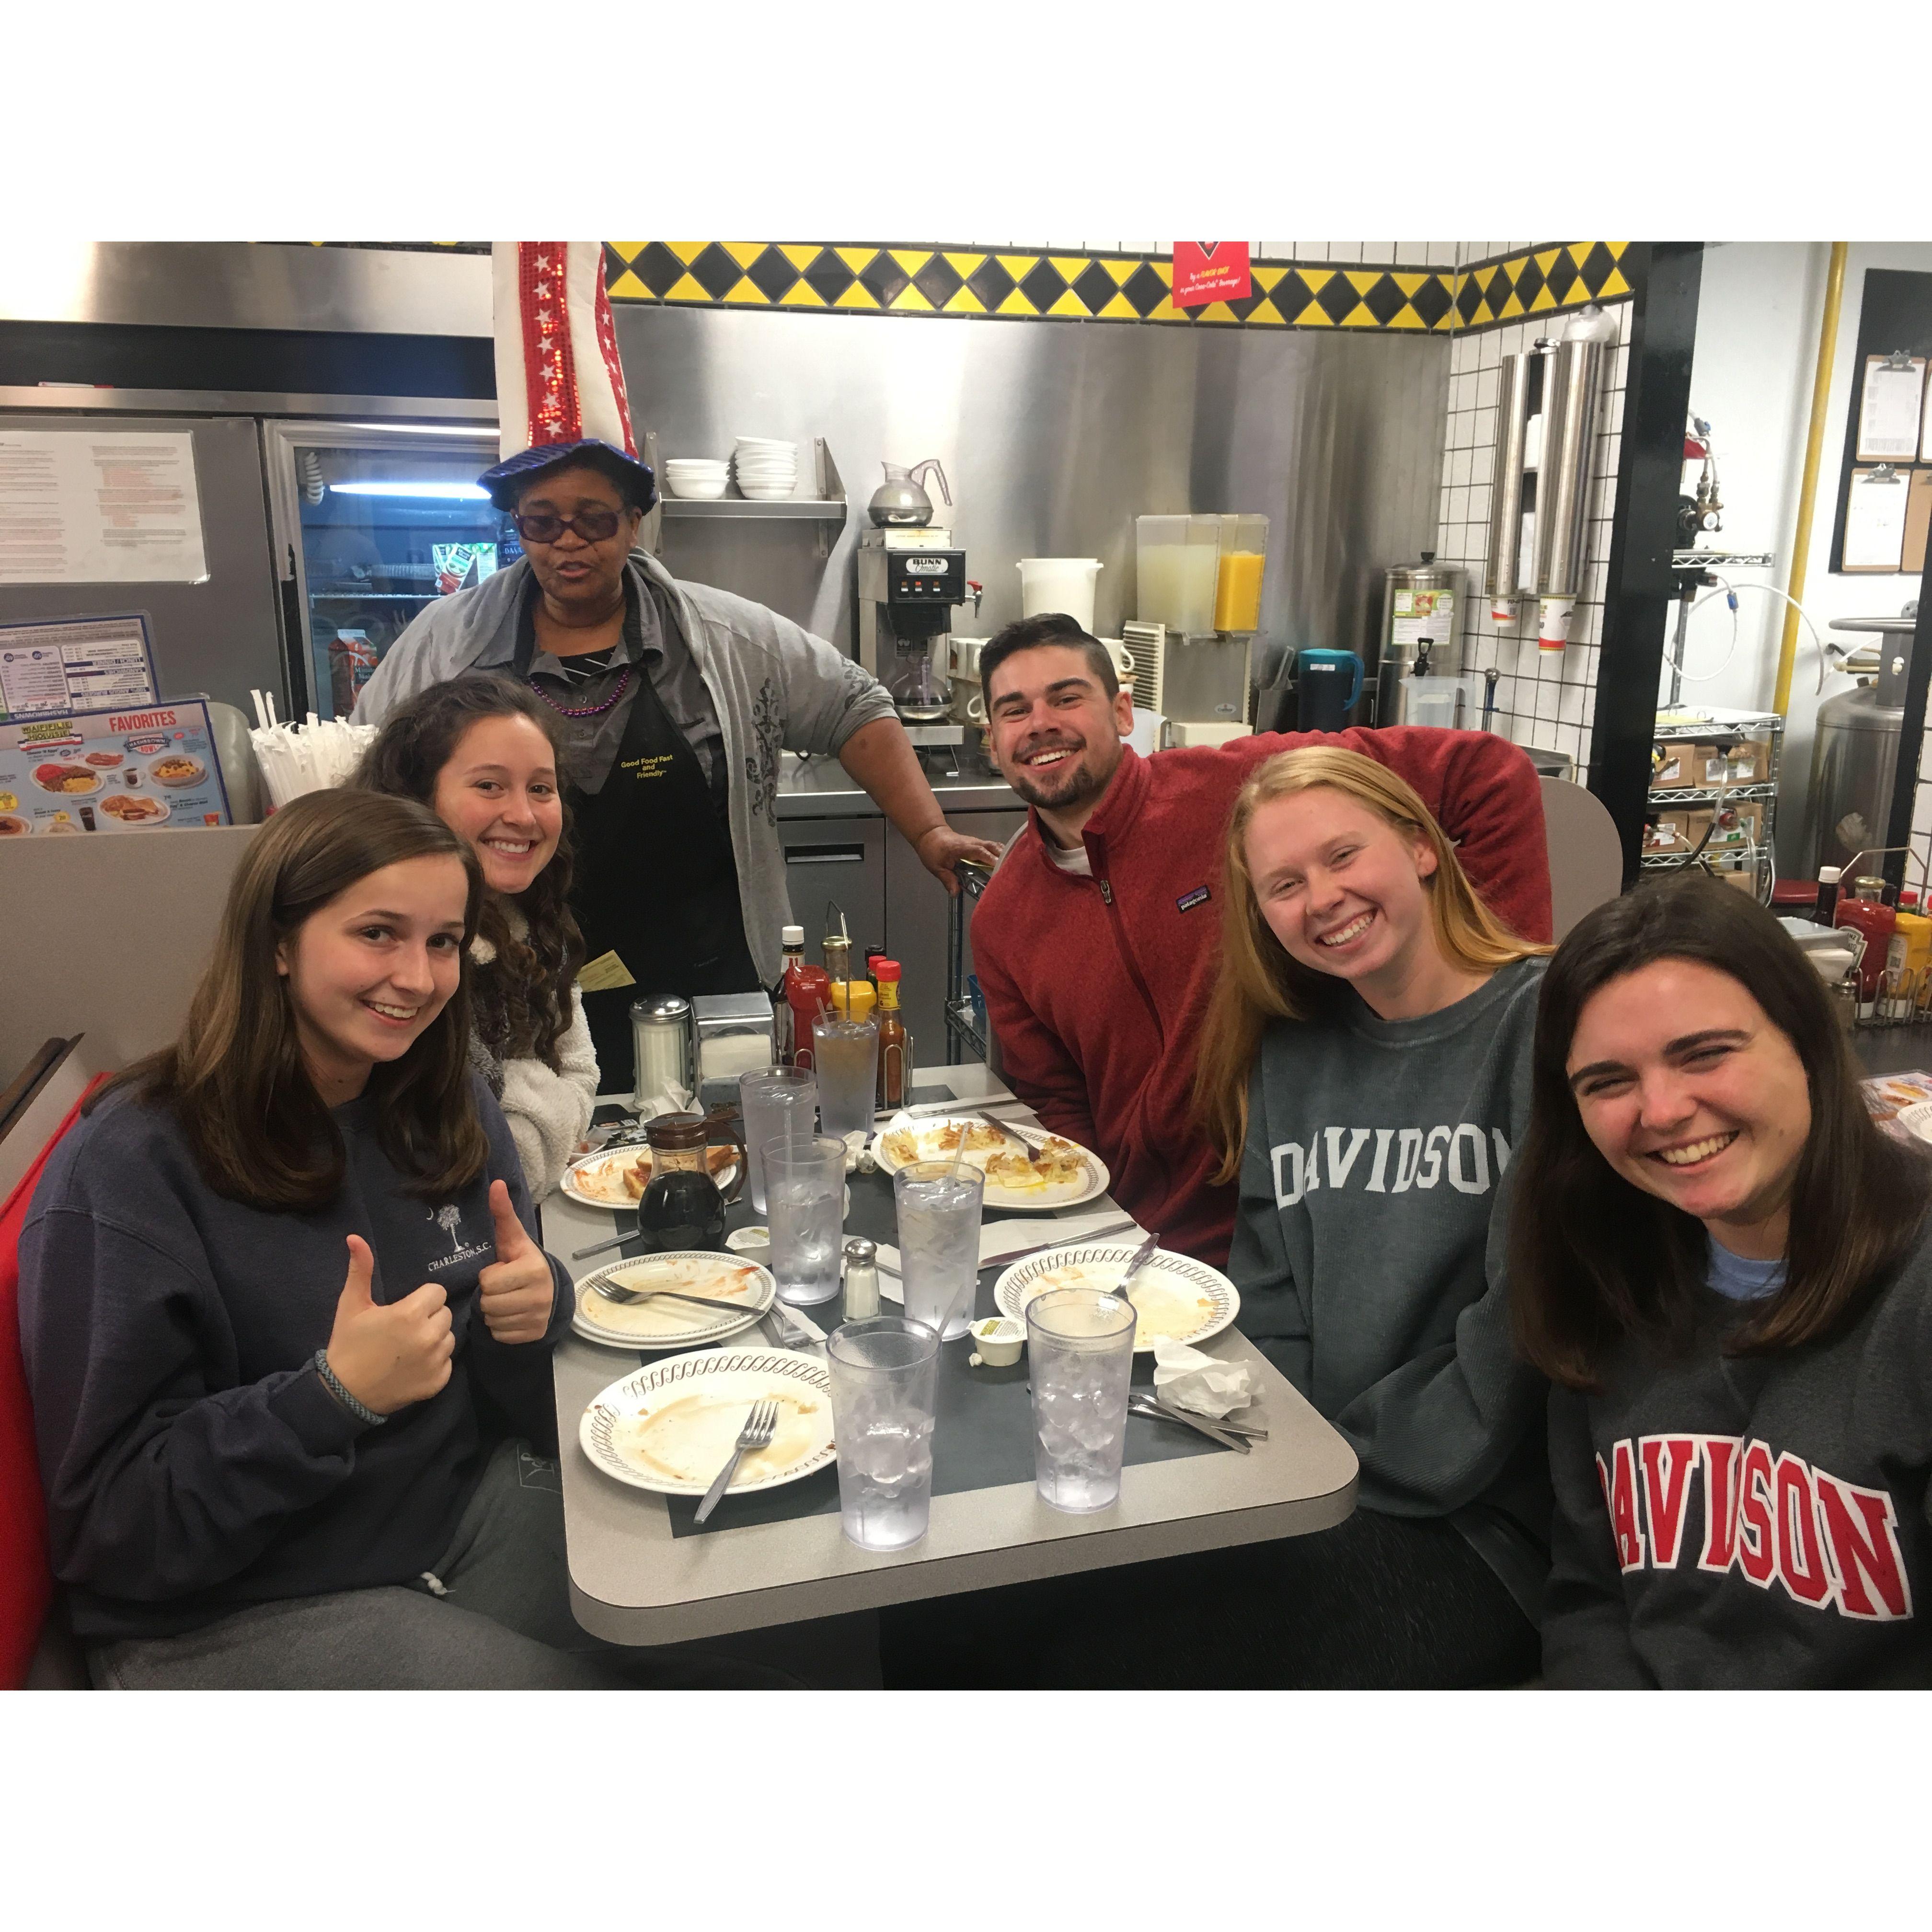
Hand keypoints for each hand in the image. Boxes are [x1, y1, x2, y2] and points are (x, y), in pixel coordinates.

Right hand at [324, 1235, 453, 1416]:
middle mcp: (429, 1336)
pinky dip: (435, 1362)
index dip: (421, 1299)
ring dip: (434, 1338)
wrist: (344, 1393)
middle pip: (444, 1313)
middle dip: (428, 1317)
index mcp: (411, 1314)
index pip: (436, 1292)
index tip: (404, 1309)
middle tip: (404, 1328)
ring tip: (409, 1346)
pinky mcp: (438, 1381)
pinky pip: (447, 1362)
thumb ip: (360, 1270)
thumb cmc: (348, 1345)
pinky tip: (413, 1365)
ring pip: (449, 1337)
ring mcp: (435, 1361)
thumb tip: (355, 1237)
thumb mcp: (351, 1305)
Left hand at [476, 1179, 555, 1344]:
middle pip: (488, 1303)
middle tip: (502, 1288)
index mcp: (533, 1269)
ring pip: (492, 1320)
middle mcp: (540, 1295)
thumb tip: (496, 1183)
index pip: (488, 1281)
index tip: (503, 1271)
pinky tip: (511, 1316)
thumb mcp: (514, 1239)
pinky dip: (501, 1327)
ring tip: (506, 1300)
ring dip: (493, 1312)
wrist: (550, 1292)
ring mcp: (538, 1317)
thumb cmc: (523, 1263)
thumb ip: (503, 1214)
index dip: (490, 1275)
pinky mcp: (534, 1334)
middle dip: (490, 1295)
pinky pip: (500, 1334)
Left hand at [914, 824, 1005, 895]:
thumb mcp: (936, 867)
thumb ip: (947, 879)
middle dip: (1003, 857)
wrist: (930, 834)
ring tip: (1011, 868)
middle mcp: (972, 843)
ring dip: (1003, 855)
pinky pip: (991, 847)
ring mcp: (975, 842)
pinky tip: (1003, 864)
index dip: (991, 859)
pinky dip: (998, 854)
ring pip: (994, 846)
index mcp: (962, 848)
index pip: (980, 852)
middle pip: (992, 847)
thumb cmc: (932, 850)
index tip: (1000, 869)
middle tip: (1012, 870)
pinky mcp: (977, 843)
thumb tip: (955, 893)